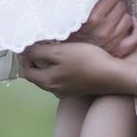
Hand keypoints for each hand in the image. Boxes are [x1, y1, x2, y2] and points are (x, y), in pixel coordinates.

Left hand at [19, 40, 136, 97]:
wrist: (113, 75)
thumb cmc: (86, 61)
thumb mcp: (60, 53)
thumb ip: (39, 52)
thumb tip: (24, 51)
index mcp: (48, 82)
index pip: (28, 72)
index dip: (27, 58)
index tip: (32, 45)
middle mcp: (55, 90)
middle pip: (38, 76)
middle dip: (37, 61)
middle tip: (42, 45)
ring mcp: (67, 91)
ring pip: (50, 77)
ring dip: (49, 65)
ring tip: (55, 50)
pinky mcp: (78, 89)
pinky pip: (62, 79)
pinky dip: (60, 70)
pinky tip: (69, 60)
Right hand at [67, 0, 136, 58]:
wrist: (67, 59)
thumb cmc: (67, 33)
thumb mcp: (70, 15)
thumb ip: (83, 1)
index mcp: (92, 18)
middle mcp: (104, 29)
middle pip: (121, 5)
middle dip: (115, 4)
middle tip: (107, 7)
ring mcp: (113, 41)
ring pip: (128, 18)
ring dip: (122, 15)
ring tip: (112, 16)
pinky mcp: (118, 51)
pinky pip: (135, 37)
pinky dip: (135, 28)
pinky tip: (131, 23)